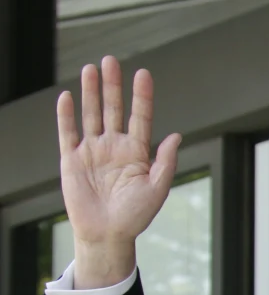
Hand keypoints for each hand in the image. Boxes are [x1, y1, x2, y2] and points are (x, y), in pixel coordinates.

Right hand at [57, 56, 180, 286]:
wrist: (108, 234)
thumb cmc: (136, 215)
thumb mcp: (157, 188)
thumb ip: (165, 161)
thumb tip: (176, 135)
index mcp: (137, 152)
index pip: (140, 117)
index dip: (141, 96)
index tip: (143, 74)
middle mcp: (114, 147)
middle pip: (113, 109)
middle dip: (113, 85)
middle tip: (111, 60)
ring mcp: (92, 151)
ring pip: (91, 115)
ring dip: (91, 92)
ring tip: (91, 68)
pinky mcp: (72, 160)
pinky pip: (68, 133)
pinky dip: (67, 116)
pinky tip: (68, 97)